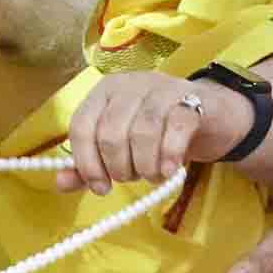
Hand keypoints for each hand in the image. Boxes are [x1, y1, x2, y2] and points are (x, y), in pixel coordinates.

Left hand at [61, 70, 246, 192]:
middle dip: (119, 167)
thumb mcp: (121, 146)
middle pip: (111, 133)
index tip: (100, 188)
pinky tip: (169, 170)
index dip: (86, 163)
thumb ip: (90, 163)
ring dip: (145, 165)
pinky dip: (170, 155)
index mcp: (105, 92)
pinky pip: (177, 128)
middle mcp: (130, 84)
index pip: (82, 126)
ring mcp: (162, 88)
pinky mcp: (192, 100)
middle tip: (132, 178)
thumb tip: (61, 183)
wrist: (211, 115)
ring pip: (143, 132)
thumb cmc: (158, 132)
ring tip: (152, 176)